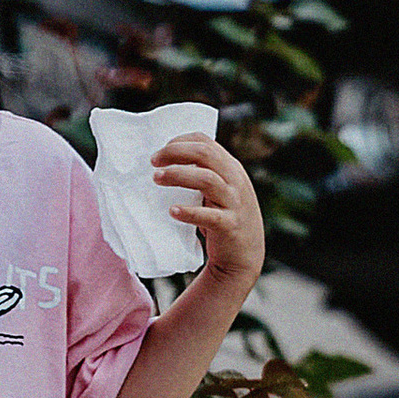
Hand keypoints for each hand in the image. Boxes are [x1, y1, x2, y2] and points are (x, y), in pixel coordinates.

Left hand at [154, 135, 266, 295]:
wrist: (245, 256)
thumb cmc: (225, 218)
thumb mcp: (220, 190)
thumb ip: (204, 175)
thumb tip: (165, 163)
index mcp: (231, 168)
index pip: (205, 142)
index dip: (180, 142)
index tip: (160, 152)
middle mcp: (235, 180)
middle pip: (205, 153)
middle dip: (176, 153)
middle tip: (153, 162)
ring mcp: (234, 202)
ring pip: (207, 179)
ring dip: (178, 175)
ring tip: (156, 178)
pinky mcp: (230, 225)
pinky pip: (209, 216)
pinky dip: (189, 212)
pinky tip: (172, 211)